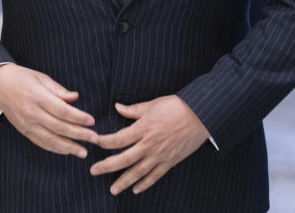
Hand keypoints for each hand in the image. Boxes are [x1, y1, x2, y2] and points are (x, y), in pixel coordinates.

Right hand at [0, 63, 98, 157]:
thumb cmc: (21, 78)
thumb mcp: (41, 77)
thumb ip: (58, 90)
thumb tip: (75, 97)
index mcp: (37, 96)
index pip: (61, 110)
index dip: (78, 117)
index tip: (92, 121)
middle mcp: (31, 112)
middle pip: (59, 127)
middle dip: (79, 134)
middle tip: (95, 139)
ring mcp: (26, 123)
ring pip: (50, 139)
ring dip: (68, 147)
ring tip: (83, 152)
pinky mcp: (23, 130)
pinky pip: (40, 142)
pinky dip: (54, 148)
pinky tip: (66, 151)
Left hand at [90, 96, 208, 195]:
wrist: (200, 115)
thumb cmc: (175, 106)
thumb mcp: (152, 105)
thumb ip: (133, 110)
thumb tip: (117, 107)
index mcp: (143, 128)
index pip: (118, 139)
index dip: (104, 142)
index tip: (94, 143)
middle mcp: (149, 144)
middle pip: (124, 158)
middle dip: (107, 166)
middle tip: (93, 171)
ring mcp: (160, 155)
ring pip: (138, 172)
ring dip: (124, 181)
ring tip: (113, 189)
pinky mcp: (170, 161)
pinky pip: (155, 176)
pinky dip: (145, 184)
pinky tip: (136, 190)